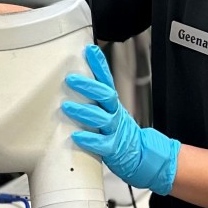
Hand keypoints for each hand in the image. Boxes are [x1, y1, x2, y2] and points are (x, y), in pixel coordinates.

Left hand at [62, 44, 180, 194]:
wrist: (141, 157)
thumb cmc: (120, 135)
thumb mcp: (110, 114)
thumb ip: (94, 102)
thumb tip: (75, 85)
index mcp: (114, 105)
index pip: (106, 81)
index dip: (99, 65)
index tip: (89, 50)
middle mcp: (115, 114)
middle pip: (105, 95)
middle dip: (88, 86)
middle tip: (70, 79)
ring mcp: (116, 131)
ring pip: (101, 118)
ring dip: (83, 111)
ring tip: (66, 106)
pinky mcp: (114, 148)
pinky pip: (101, 143)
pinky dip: (89, 139)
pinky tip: (77, 136)